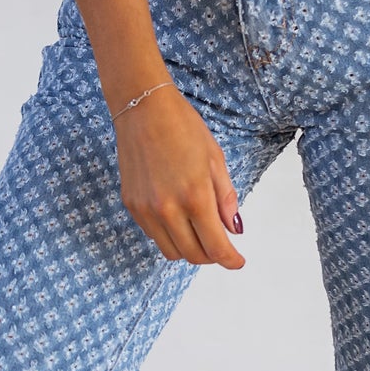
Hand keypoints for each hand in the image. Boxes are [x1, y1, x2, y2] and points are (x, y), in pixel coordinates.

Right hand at [113, 84, 244, 268]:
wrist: (143, 109)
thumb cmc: (184, 127)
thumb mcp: (215, 159)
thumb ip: (225, 198)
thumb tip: (233, 229)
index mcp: (195, 196)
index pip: (216, 246)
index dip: (230, 260)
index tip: (237, 261)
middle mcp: (168, 209)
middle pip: (193, 255)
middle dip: (212, 256)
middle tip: (221, 245)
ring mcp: (146, 209)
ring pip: (171, 251)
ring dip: (190, 248)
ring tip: (199, 231)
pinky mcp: (131, 205)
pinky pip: (154, 235)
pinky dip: (170, 235)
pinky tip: (178, 217)